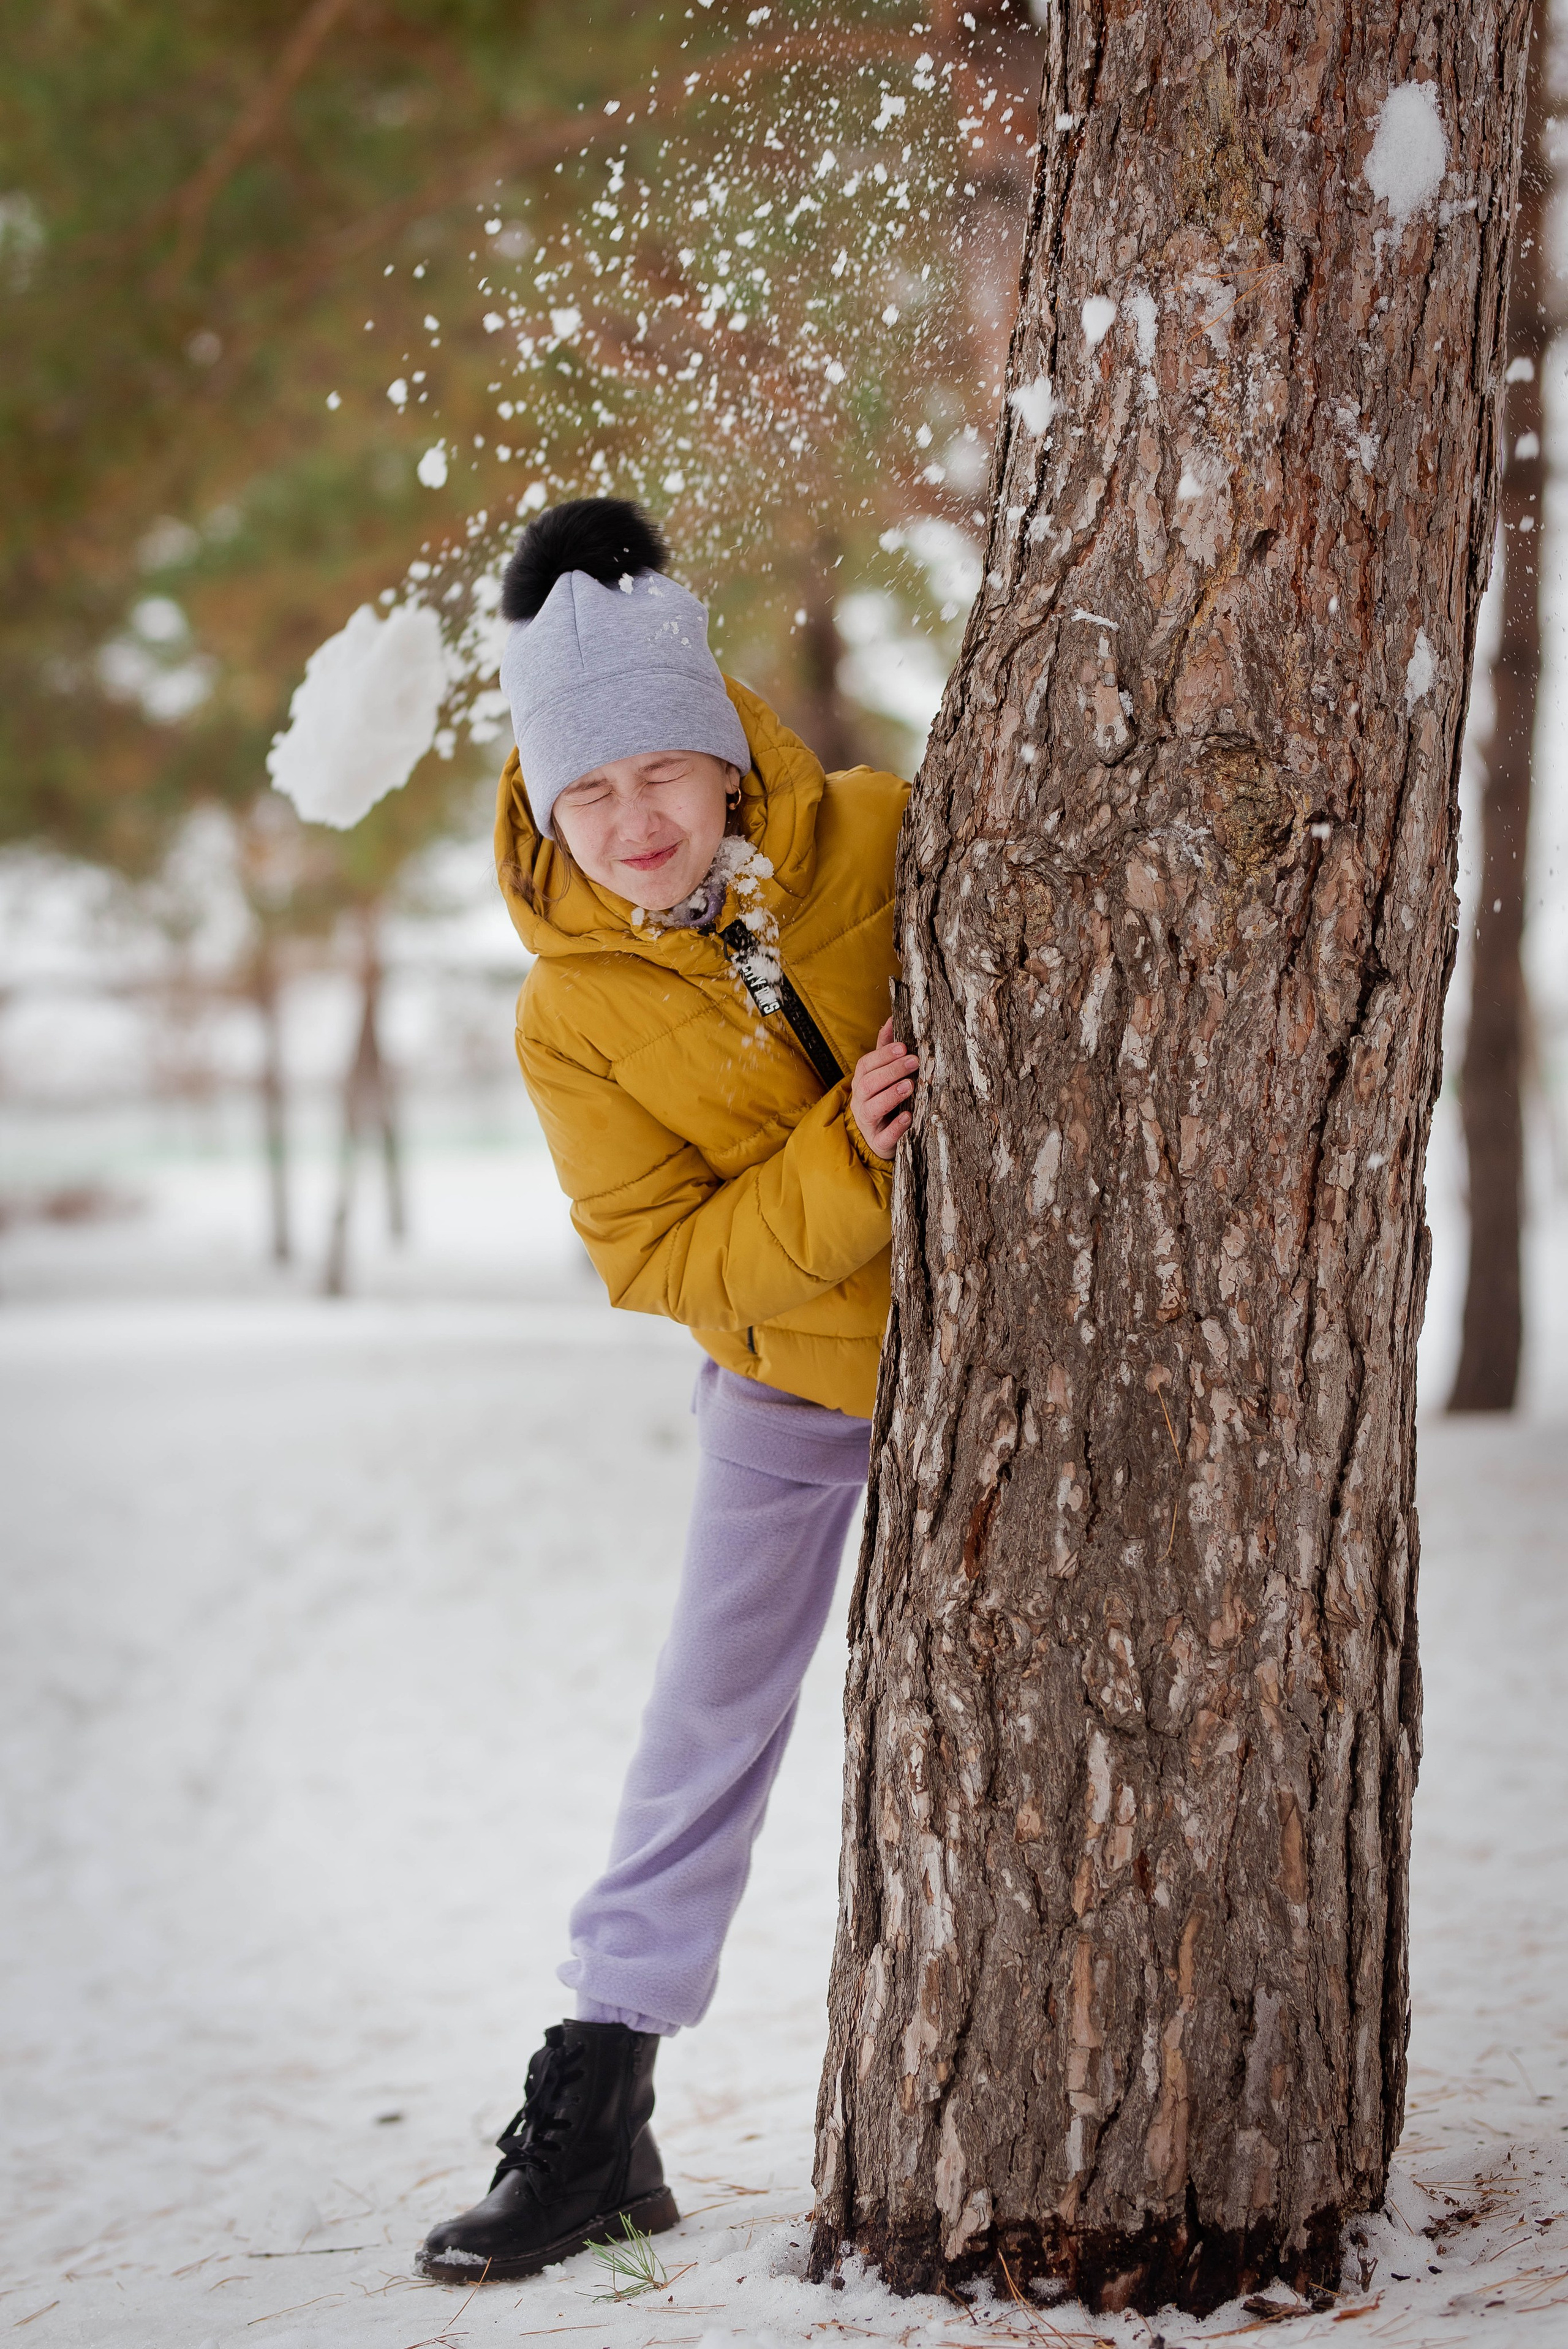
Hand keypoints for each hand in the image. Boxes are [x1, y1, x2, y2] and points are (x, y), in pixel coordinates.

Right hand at [851, 1018, 918, 1160]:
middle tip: (914, 1062)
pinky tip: (909, 1117)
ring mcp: (868, 1123)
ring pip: (873, 1108)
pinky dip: (896, 1127)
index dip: (883, 1055)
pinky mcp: (879, 1142)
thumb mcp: (881, 1074)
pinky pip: (884, 1136)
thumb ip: (884, 1049)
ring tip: (910, 1086)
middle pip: (869, 1084)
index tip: (903, 1047)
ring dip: (891, 1095)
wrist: (878, 1138)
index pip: (866, 1065)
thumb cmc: (882, 1099)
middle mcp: (860, 1101)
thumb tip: (891, 1019)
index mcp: (862, 1082)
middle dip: (891, 1071)